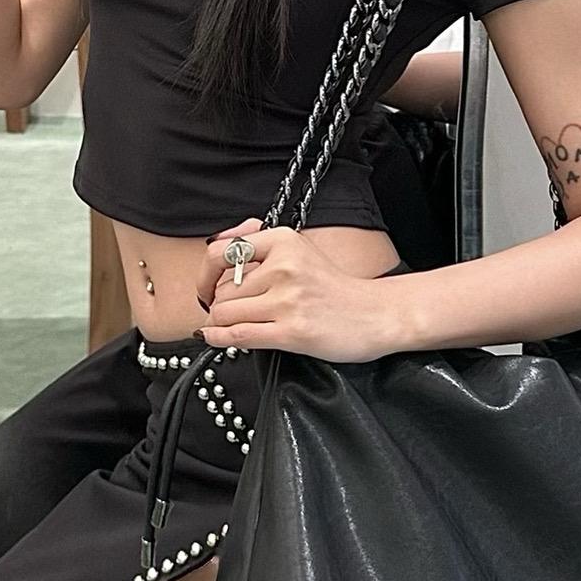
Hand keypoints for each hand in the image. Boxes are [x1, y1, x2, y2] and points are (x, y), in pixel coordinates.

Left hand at [192, 221, 411, 363]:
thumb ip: (261, 246)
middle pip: (222, 291)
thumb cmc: (335, 288)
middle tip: (232, 314)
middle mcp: (284, 267)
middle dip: (219, 306)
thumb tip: (221, 244)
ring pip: (226, 314)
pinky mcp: (292, 331)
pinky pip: (238, 335)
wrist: (375, 314)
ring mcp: (287, 300)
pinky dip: (219, 338)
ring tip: (236, 326)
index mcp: (284, 242)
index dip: (205, 274)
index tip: (206, 287)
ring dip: (223, 325)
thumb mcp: (300, 251)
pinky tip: (214, 338)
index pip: (222, 253)